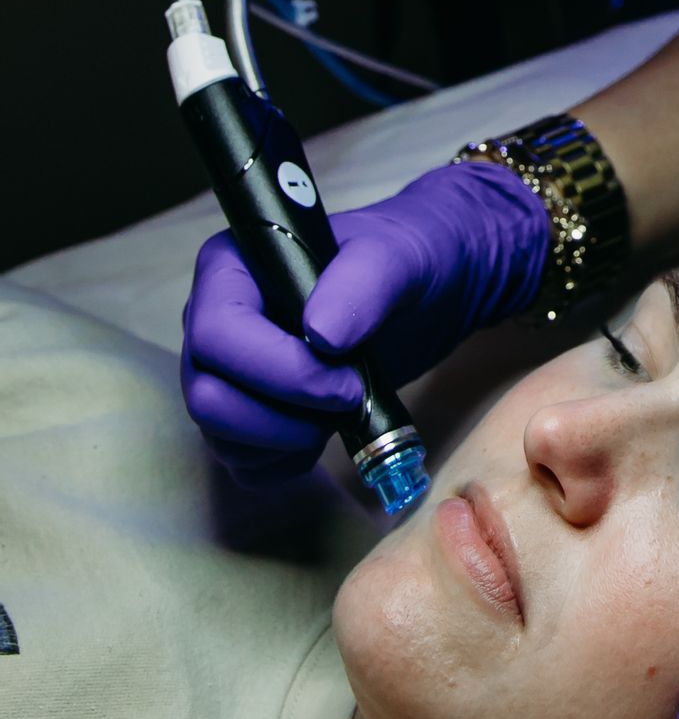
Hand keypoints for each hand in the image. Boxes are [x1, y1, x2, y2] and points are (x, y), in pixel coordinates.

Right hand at [178, 159, 549, 481]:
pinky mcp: (250, 413)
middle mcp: (215, 322)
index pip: (216, 335)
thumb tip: (322, 334)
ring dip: (288, 440)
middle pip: (208, 396)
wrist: (429, 293)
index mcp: (232, 269)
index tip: (345, 377)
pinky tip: (330, 431)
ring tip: (345, 407)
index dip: (277, 369)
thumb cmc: (407, 258)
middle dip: (283, 414)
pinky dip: (287, 462)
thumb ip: (363, 281)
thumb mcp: (399, 255)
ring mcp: (228, 373)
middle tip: (351, 396)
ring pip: (221, 437)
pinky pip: (244, 463)